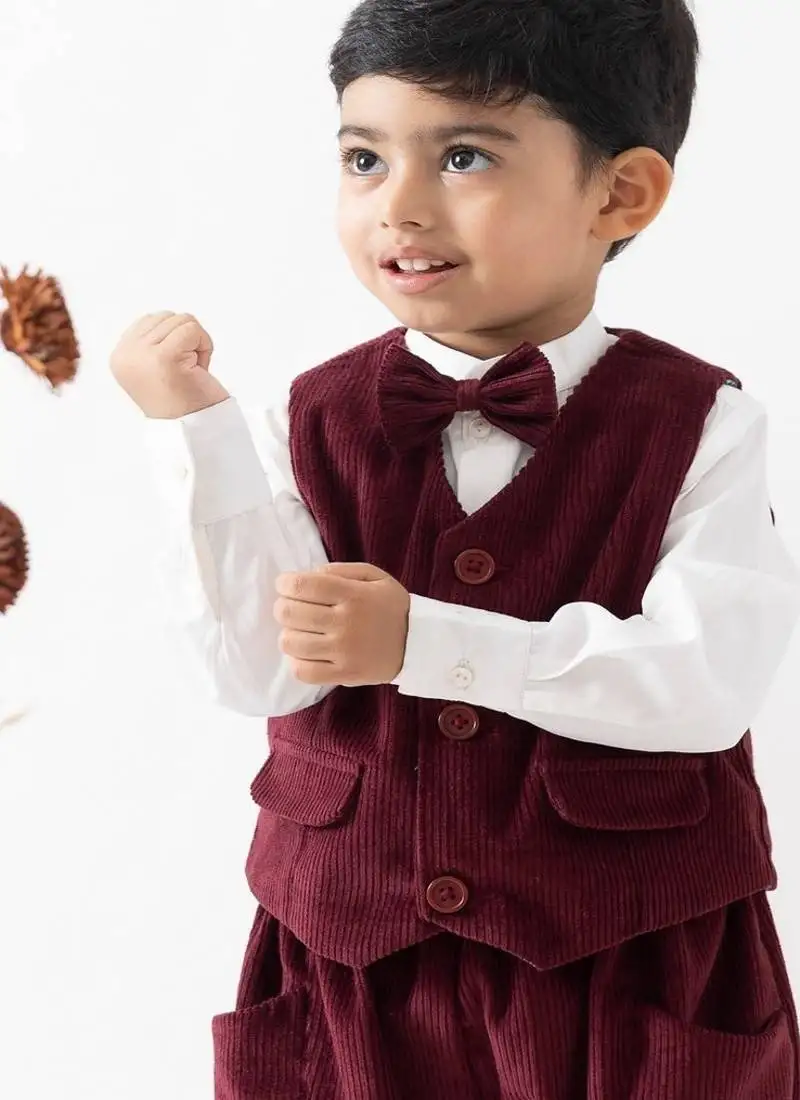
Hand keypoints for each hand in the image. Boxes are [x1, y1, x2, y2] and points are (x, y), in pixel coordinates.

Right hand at [110, 311, 230, 417]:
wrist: (197, 432)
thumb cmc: (184, 402)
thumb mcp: (155, 368)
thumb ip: (151, 342)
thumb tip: (161, 317)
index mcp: (119, 356)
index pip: (151, 320)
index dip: (173, 340)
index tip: (174, 371)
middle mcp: (125, 354)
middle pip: (167, 317)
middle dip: (186, 341)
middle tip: (186, 372)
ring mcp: (143, 355)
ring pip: (182, 320)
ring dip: (197, 345)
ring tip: (191, 372)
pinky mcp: (165, 357)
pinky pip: (193, 329)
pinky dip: (205, 346)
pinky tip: (200, 370)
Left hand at [274, 562, 410, 686]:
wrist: (418, 643)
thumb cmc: (391, 607)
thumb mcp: (374, 577)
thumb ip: (340, 571)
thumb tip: (307, 575)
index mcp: (353, 595)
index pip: (303, 586)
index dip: (285, 583)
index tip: (285, 584)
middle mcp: (346, 623)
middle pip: (291, 613)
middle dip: (283, 607)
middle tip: (291, 607)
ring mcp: (343, 651)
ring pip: (291, 642)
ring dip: (288, 633)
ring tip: (299, 631)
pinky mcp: (344, 674)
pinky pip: (303, 671)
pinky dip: (296, 660)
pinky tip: (305, 652)